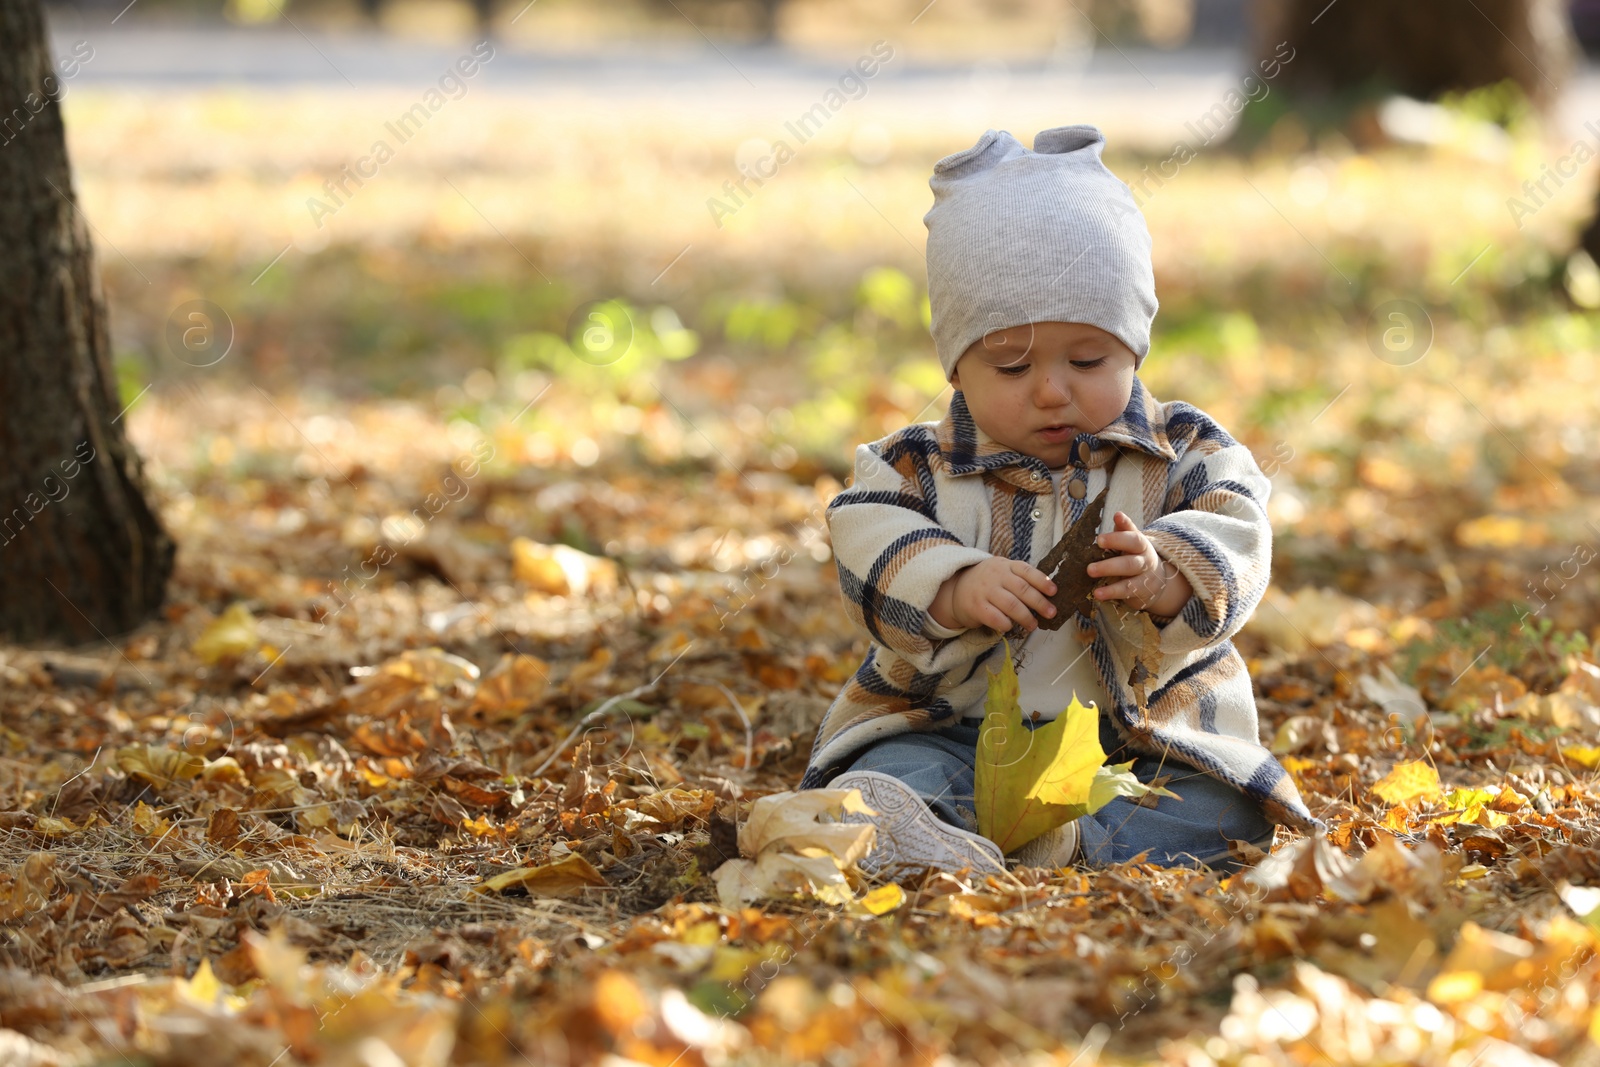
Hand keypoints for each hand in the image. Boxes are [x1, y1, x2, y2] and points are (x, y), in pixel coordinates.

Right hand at [931, 556, 1057, 632]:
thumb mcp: (1002, 573)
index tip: (1054, 592)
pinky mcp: (976, 607)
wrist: (956, 589)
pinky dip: (1006, 624)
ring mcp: (985, 591)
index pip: (1027, 571)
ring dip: (1026, 617)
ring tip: (1033, 625)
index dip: (1042, 581)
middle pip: (1022, 589)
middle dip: (1039, 603)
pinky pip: (996, 618)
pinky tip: (1010, 627)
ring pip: (1011, 605)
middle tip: (1051, 613)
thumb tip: (1048, 595)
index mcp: (1005, 565)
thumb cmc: (988, 583)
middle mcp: (995, 576)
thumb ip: (1020, 579)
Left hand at [1087, 511, 1192, 616]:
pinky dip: (1111, 592)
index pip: (1133, 534)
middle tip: (1097, 542)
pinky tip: (1097, 593)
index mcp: (1141, 544)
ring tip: (1090, 570)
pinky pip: (1126, 590)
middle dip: (1115, 543)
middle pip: (1132, 547)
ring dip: (1108, 569)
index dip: (1124, 526)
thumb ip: (1123, 531)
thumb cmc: (1135, 558)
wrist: (1156, 583)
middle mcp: (1145, 557)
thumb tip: (1118, 515)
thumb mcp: (1131, 545)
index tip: (1115, 518)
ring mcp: (1145, 575)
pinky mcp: (1141, 591)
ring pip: (1129, 569)